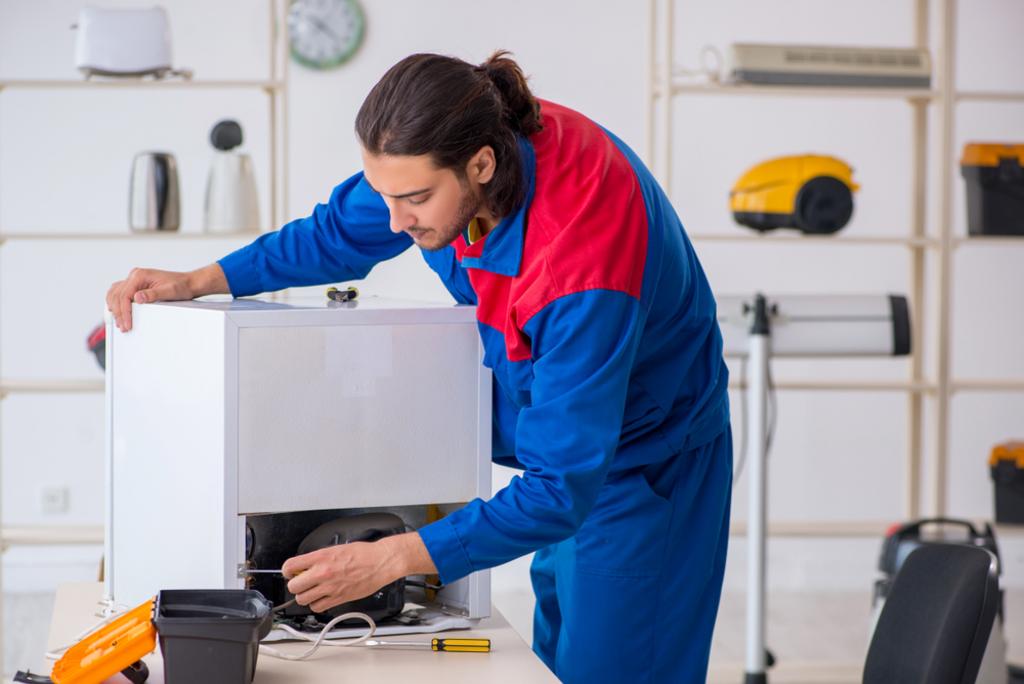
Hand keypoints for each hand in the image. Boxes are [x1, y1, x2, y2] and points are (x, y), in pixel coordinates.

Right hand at [105, 264, 227, 331]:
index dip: (124, 311)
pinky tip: (118, 312)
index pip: (125, 295)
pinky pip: (120, 293)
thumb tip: (137, 298)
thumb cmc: (181, 286)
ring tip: (120, 322)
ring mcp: (134, 280)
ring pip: (115, 293)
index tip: (127, 323)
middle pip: (117, 295)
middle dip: (119, 313)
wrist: (188, 283)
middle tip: (123, 326)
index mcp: (140, 275)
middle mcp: (135, 276)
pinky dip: (116, 303)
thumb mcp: (169, 291)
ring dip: (114, 308)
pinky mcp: (136, 285)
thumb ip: (153, 295)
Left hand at [283, 533, 436, 613]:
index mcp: (321, 557)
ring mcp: (330, 587)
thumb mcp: (336, 548)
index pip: (290, 566)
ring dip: (306, 596)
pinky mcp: (338, 598)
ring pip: (303, 599)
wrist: (380, 562)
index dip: (287, 571)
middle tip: (302, 583)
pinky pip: (318, 607)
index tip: (290, 572)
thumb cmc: (363, 553)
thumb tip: (305, 566)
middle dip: (296, 585)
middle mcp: (323, 573)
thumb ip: (319, 558)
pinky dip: (317, 604)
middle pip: (294, 586)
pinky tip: (323, 598)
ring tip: (313, 591)